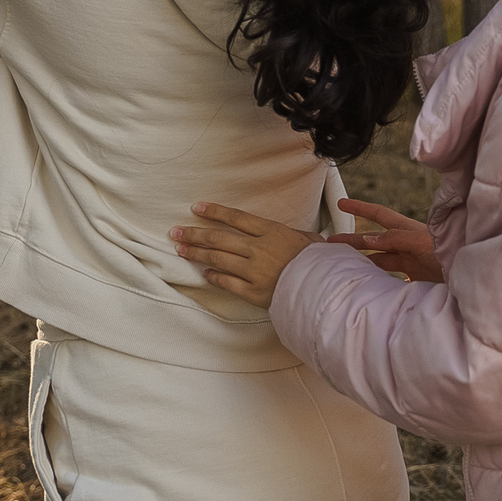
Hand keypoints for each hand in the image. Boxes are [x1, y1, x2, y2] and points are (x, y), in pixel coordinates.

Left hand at [172, 202, 319, 307]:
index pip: (236, 218)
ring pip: (218, 259)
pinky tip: (205, 273)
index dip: (214, 212)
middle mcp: (258, 249)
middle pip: (219, 238)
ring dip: (197, 254)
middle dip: (195, 234)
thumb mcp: (309, 240)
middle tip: (176, 232)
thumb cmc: (321, 263)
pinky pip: (228, 283)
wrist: (325, 289)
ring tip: (181, 249)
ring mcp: (254, 271)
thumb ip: (292, 235)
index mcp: (272, 232)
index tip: (196, 208)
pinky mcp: (254, 292)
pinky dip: (215, 277)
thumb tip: (290, 235)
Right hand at [324, 198, 443, 283]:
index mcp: (406, 229)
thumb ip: (395, 239)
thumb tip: (369, 237)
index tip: (342, 202)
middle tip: (331, 243)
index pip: (378, 214)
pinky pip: (392, 278)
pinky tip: (369, 285)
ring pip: (380, 259)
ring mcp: (410, 261)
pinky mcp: (416, 278)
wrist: (470, 276)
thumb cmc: (450, 253)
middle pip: (373, 239)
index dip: (360, 207)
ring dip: (363, 261)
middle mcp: (405, 244)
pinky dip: (379, 280)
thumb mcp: (421, 241)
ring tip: (344, 265)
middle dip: (352, 240)